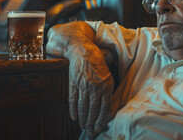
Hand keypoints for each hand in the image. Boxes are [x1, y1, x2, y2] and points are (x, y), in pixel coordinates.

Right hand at [46, 22, 113, 137]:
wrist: (82, 50)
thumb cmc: (97, 62)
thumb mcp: (108, 74)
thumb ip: (108, 89)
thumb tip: (109, 106)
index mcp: (106, 85)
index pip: (105, 108)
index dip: (101, 121)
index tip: (98, 129)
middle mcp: (95, 86)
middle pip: (93, 110)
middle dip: (91, 124)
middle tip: (90, 133)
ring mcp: (83, 85)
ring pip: (83, 107)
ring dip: (83, 119)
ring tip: (83, 127)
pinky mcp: (73, 82)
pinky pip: (73, 99)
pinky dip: (73, 109)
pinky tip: (74, 117)